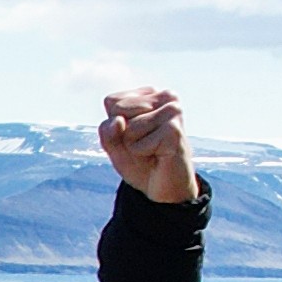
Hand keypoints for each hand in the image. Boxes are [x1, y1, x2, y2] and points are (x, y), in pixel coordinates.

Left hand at [101, 88, 193, 205]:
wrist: (166, 188)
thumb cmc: (141, 162)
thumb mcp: (114, 145)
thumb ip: (107, 131)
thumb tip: (119, 120)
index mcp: (150, 93)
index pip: (112, 102)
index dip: (115, 125)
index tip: (134, 135)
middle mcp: (165, 96)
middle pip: (118, 111)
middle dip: (123, 135)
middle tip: (144, 145)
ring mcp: (172, 111)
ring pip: (128, 127)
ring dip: (134, 146)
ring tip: (153, 150)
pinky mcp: (174, 130)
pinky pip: (138, 144)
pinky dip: (142, 154)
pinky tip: (159, 155)